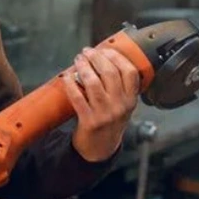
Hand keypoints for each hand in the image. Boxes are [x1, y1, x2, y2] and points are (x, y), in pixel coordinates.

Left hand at [63, 46, 139, 161]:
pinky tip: (67, 77)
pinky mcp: (89, 121)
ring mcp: (105, 114)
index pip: (130, 72)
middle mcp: (120, 106)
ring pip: (93, 83)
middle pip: (110, 73)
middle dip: (96, 58)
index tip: (105, 50)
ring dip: (83, 67)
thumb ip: (119, 86)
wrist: (100, 148)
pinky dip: (71, 84)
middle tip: (86, 52)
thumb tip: (102, 58)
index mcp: (131, 100)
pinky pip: (77, 97)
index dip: (117, 57)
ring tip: (78, 60)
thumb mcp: (122, 105)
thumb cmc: (109, 121)